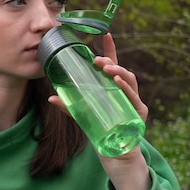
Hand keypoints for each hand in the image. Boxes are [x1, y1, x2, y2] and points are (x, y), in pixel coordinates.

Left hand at [49, 34, 151, 189]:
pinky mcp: (138, 115)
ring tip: (107, 68)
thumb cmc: (100, 132)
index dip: (110, 50)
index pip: (113, 66)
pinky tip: (119, 83)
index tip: (106, 34)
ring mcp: (134, 103)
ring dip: (119, 73)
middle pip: (121, 72)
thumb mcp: (82, 116)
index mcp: (113, 90)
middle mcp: (126, 93)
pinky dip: (127, 90)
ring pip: (130, 82)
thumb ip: (69, 107)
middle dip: (111, 62)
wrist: (115, 155)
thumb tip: (52, 98)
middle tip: (97, 60)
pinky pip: (134, 100)